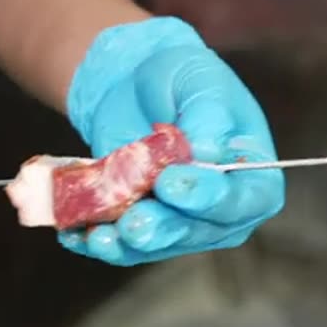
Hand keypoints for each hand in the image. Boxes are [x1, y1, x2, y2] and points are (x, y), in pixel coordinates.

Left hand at [60, 17, 284, 265]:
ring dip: (127, 243)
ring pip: (158, 244)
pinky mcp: (142, 228)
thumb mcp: (202, 83)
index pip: (243, 200)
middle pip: (198, 231)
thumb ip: (210, 118)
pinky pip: (122, 246)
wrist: (134, 85)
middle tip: (135, 221)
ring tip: (100, 235)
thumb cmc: (181, 80)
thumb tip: (207, 155)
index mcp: (252, 174)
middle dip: (164, 228)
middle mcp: (221, 209)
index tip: (173, 183)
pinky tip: (73, 233)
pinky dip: (96, 241)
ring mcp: (181, 223)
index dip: (210, 199)